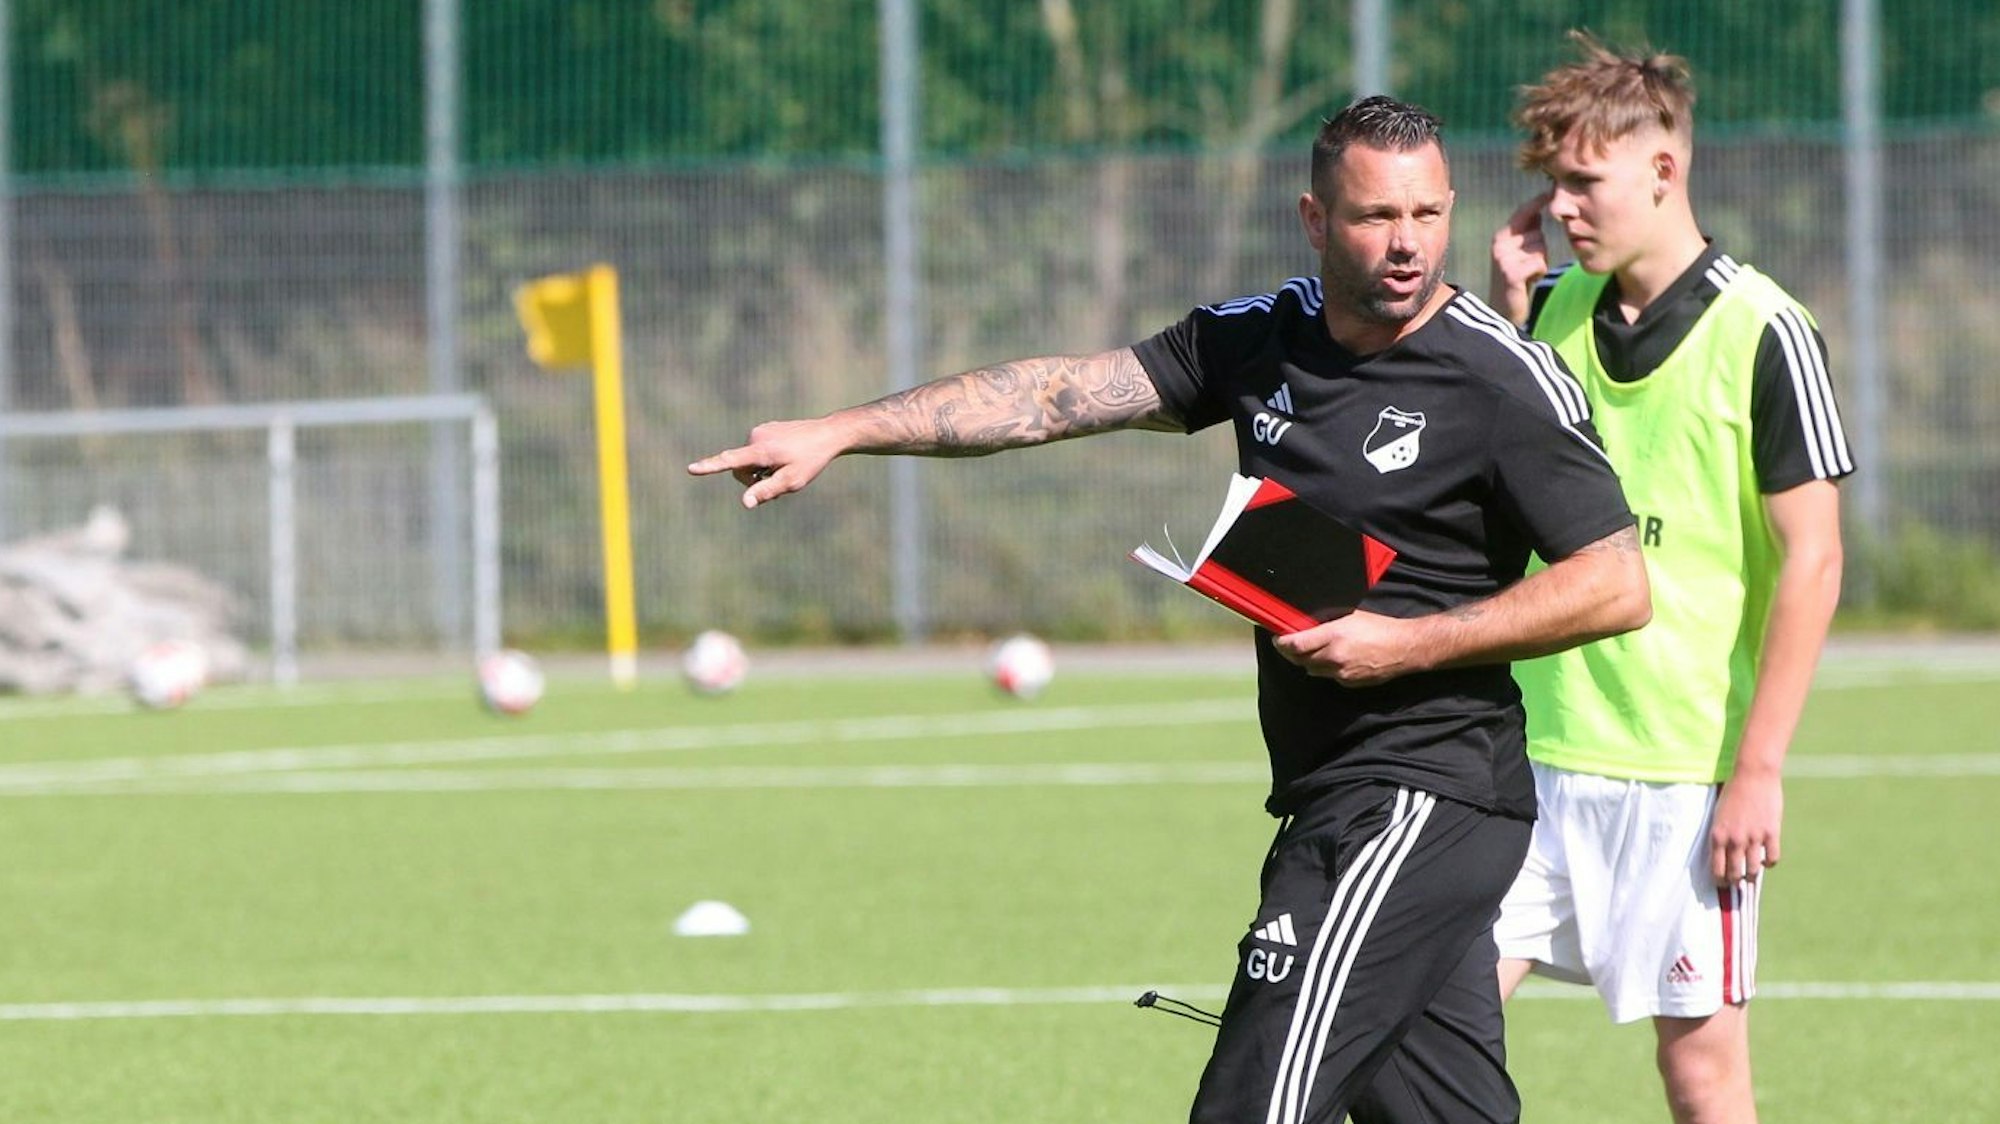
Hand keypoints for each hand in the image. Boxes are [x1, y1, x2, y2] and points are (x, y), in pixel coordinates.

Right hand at [687, 418, 846, 508]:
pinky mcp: (764, 429)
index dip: (710, 467)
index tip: (691, 469)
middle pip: (740, 469)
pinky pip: (756, 452)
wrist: (827, 434)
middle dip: (753, 481)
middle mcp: (756, 437)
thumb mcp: (792, 481)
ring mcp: (760, 431)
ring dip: (761, 471)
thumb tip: (746, 503)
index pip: (730, 461)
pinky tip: (786, 458)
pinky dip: (765, 461)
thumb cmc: (811, 460)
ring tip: (785, 469)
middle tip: (779, 486)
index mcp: (761, 450)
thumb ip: (767, 491)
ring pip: (748, 461)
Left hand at [1268, 611, 1417, 686]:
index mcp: (1334, 635)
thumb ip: (1326, 623)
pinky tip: (1333, 659)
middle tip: (1287, 644)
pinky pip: (1328, 676)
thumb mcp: (1350, 616)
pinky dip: (1326, 669)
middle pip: (1299, 659)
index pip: (1296, 644)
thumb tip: (1305, 624)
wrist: (1403, 648)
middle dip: (1291, 652)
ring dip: (1308, 661)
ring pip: (1311, 670)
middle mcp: (1334, 656)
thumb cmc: (1379, 627)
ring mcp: (1341, 672)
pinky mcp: (1348, 683)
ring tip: (1311, 650)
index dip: (1282, 643)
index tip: (1277, 639)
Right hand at [1489, 192, 1551, 324]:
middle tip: (1528, 265)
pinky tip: (1528, 281)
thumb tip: (1539, 210)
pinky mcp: (1511, 273)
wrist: (1503, 309)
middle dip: (1540, 249)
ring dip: (1540, 262)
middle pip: (1537, 233)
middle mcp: (1500, 244)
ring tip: (1527, 274)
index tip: (1549, 192)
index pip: (1523, 212)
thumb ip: (1526, 232)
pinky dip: (1539, 273)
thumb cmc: (1517, 278)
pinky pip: (1539, 263)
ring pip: (1540, 249)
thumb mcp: (1519, 251)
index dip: (1537, 202)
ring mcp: (1504, 258)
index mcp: (1501, 236)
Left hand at [1709, 769, 1782, 884]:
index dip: (1720, 880)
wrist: (1753, 775)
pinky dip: (1769, 863)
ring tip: (1751, 874)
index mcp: (1717, 835)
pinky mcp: (1771, 833)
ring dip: (1752, 875)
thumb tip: (1723, 854)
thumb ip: (1721, 834)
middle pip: (1735, 873)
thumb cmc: (1732, 792)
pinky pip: (1772, 858)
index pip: (1717, 869)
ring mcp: (1754, 838)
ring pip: (1753, 870)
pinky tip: (1766, 859)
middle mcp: (1734, 840)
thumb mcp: (1718, 814)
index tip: (1722, 884)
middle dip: (1735, 881)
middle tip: (1737, 882)